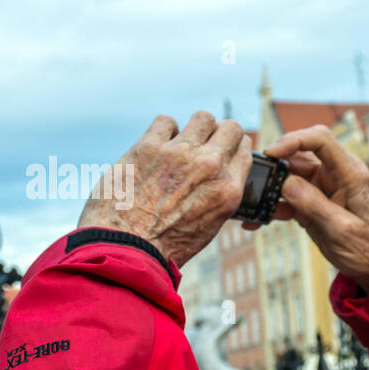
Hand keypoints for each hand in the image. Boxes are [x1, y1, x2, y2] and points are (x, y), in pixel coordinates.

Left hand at [78, 112, 251, 267]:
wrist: (124, 251)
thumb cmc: (162, 246)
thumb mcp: (206, 226)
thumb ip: (215, 195)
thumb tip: (214, 176)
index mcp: (227, 191)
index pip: (244, 150)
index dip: (232, 148)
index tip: (221, 150)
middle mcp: (209, 167)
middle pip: (230, 128)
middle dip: (217, 133)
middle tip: (202, 143)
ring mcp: (179, 153)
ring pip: (202, 118)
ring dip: (192, 129)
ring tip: (178, 143)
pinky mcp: (149, 146)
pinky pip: (165, 121)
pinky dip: (161, 132)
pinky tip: (153, 148)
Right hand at [264, 125, 368, 291]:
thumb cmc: (367, 247)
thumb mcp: (341, 230)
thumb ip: (314, 205)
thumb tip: (286, 184)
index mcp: (350, 173)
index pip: (321, 140)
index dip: (294, 140)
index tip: (271, 153)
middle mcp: (335, 174)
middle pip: (299, 154)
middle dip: (275, 164)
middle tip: (256, 179)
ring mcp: (322, 186)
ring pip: (289, 173)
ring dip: (270, 186)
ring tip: (255, 203)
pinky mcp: (312, 199)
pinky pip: (287, 194)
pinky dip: (272, 204)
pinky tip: (259, 218)